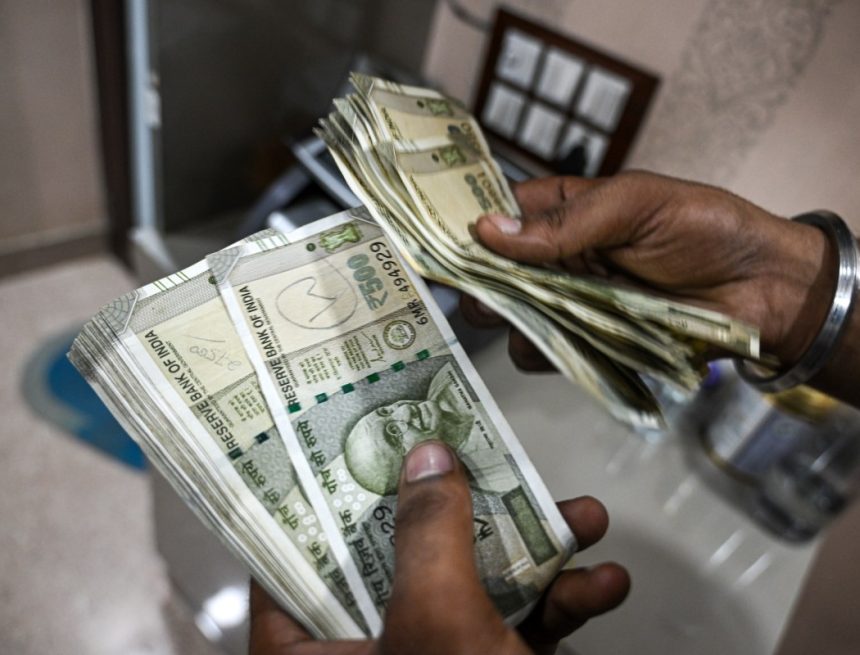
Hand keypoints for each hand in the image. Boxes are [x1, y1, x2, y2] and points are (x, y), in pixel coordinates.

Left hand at [249, 441, 628, 654]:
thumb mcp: (436, 625)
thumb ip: (429, 535)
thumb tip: (426, 457)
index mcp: (309, 654)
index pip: (294, 554)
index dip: (323, 490)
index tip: (354, 433)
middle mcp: (365, 654)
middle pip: (399, 555)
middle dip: (463, 508)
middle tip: (490, 456)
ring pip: (471, 586)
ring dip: (537, 552)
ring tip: (584, 516)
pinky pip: (515, 629)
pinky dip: (560, 606)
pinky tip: (604, 583)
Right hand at [461, 171, 836, 370]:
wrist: (761, 290)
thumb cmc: (705, 230)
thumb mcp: (636, 206)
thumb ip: (565, 222)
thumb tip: (488, 231)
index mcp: (563, 209)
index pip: (495, 214)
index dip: (463, 229)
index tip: (435, 249)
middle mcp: (555, 256)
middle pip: (491, 273)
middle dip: (481, 285)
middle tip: (484, 294)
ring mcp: (568, 302)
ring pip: (509, 318)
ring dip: (511, 322)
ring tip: (535, 318)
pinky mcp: (585, 342)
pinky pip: (541, 353)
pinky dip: (543, 354)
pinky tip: (565, 345)